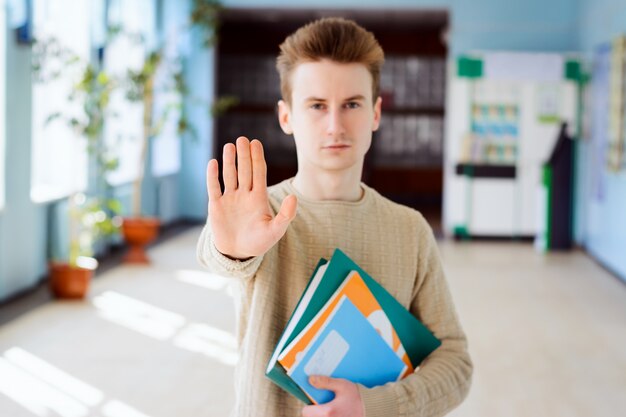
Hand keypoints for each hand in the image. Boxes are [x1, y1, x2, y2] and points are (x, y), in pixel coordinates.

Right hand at [206, 136, 296, 258]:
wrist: (238, 253)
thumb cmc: (259, 242)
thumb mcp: (276, 231)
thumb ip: (286, 215)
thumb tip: (294, 197)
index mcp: (259, 197)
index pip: (259, 172)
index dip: (257, 157)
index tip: (255, 142)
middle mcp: (244, 194)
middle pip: (244, 170)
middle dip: (243, 155)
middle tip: (242, 139)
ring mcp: (230, 198)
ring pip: (230, 175)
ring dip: (229, 161)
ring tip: (229, 146)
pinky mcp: (216, 206)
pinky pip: (214, 187)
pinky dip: (213, 176)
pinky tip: (213, 162)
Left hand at [302, 376, 364, 416]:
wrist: (372, 409)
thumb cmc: (357, 397)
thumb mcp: (342, 385)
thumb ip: (325, 382)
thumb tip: (310, 379)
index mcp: (327, 412)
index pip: (306, 411)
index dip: (309, 405)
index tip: (315, 401)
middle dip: (314, 411)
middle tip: (322, 405)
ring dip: (320, 415)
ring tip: (331, 410)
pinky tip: (336, 413)